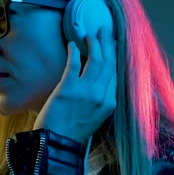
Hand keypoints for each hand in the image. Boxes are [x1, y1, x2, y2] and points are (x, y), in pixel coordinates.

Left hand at [33, 26, 116, 144]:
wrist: (57, 145)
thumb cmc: (74, 132)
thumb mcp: (96, 116)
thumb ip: (101, 99)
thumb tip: (99, 80)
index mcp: (110, 103)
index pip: (116, 72)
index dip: (115, 54)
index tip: (113, 42)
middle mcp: (101, 96)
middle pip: (108, 63)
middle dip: (107, 43)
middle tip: (104, 29)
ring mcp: (85, 92)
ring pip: (95, 60)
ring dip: (93, 44)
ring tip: (89, 35)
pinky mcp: (68, 89)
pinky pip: (74, 64)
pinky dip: (74, 52)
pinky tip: (72, 44)